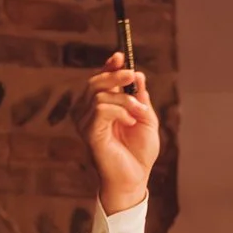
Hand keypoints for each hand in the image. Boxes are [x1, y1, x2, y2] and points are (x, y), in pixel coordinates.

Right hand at [76, 51, 159, 214]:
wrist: (136, 177)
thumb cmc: (139, 152)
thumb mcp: (146, 119)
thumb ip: (140, 98)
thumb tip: (137, 75)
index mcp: (102, 107)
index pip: (100, 80)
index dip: (109, 66)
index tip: (121, 56)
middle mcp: (88, 112)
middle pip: (95, 82)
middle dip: (115, 75)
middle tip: (131, 76)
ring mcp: (86, 122)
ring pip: (99, 94)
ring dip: (124, 100)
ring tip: (139, 114)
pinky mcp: (89, 132)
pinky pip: (101, 109)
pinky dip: (120, 111)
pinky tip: (130, 123)